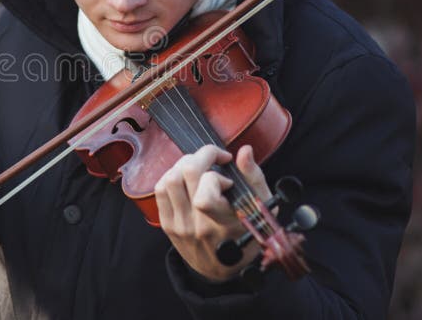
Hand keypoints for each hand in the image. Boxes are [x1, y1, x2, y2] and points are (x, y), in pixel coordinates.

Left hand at [154, 144, 271, 281]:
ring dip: (186, 164)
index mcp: (224, 225)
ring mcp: (180, 225)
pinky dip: (172, 175)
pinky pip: (160, 189)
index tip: (228, 177)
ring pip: (170, 179)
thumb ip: (253, 178)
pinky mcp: (167, 224)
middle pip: (187, 175)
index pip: (205, 197)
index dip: (215, 176)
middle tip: (215, 159)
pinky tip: (187, 178)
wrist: (222, 270)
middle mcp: (198, 226)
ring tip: (201, 167)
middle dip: (203, 156)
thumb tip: (244, 151)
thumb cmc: (245, 236)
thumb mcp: (261, 209)